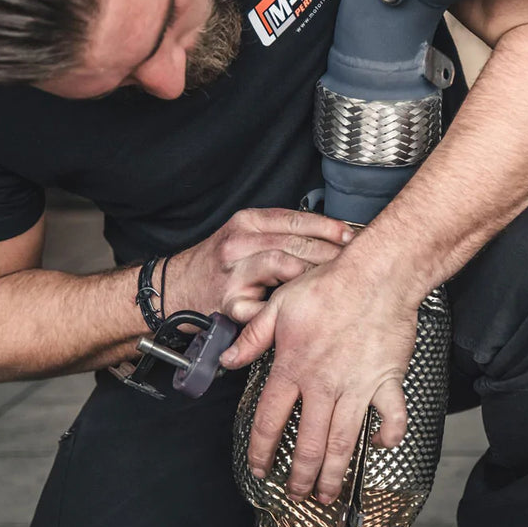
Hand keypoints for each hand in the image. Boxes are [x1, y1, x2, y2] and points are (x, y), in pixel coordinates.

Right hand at [168, 209, 353, 322]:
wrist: (176, 289)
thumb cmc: (217, 265)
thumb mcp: (244, 235)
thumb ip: (278, 233)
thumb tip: (327, 236)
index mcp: (246, 222)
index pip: (294, 219)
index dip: (327, 227)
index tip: (349, 236)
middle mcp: (238, 243)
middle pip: (294, 242)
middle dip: (328, 252)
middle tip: (352, 262)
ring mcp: (234, 273)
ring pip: (283, 265)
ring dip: (312, 274)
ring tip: (332, 281)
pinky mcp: (231, 303)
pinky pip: (266, 304)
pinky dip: (286, 307)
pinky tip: (304, 307)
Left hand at [221, 258, 419, 504]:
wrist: (377, 275)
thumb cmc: (329, 285)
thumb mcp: (279, 306)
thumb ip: (252, 337)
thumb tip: (227, 361)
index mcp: (293, 367)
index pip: (269, 420)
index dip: (261, 450)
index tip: (259, 469)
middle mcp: (323, 384)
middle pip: (308, 443)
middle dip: (300, 475)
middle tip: (296, 494)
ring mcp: (357, 386)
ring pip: (344, 441)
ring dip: (335, 473)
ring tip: (328, 493)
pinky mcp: (387, 381)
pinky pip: (392, 417)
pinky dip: (388, 436)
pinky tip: (379, 445)